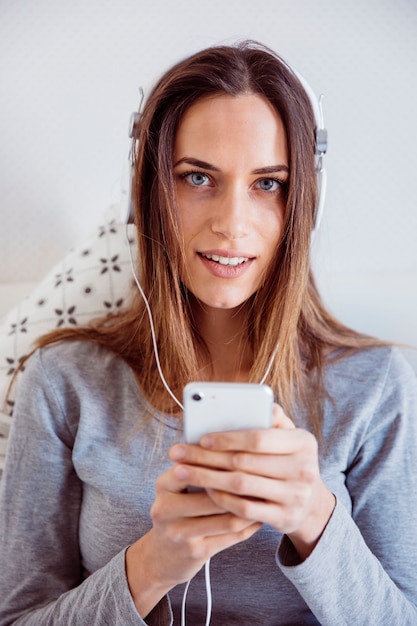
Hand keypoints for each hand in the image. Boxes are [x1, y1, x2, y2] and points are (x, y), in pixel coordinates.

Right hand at [126, 453, 260, 616]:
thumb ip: (199, 467)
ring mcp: (179, 533)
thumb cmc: (179, 511)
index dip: (222, 460)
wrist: (162, 557)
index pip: (194, 466)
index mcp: (163, 485)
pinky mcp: (195, 552)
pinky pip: (231, 536)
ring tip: (267, 497)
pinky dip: (249, 525)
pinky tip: (259, 516)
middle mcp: (165, 508)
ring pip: (227, 518)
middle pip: (214, 494)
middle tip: (266, 477)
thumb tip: (236, 444)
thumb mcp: (178, 487)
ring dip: (251, 507)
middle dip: (243, 487)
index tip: (248, 454)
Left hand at [169, 403, 335, 560]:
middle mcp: (304, 469)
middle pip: (244, 462)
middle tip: (179, 454)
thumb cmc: (289, 460)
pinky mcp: (285, 518)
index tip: (202, 439)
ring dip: (207, 478)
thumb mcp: (288, 437)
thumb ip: (273, 419)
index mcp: (304, 442)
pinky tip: (206, 491)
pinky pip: (244, 509)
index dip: (228, 438)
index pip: (259, 438)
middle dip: (207, 458)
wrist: (311, 504)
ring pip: (241, 485)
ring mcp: (296, 496)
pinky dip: (222, 499)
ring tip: (183, 472)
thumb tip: (255, 404)